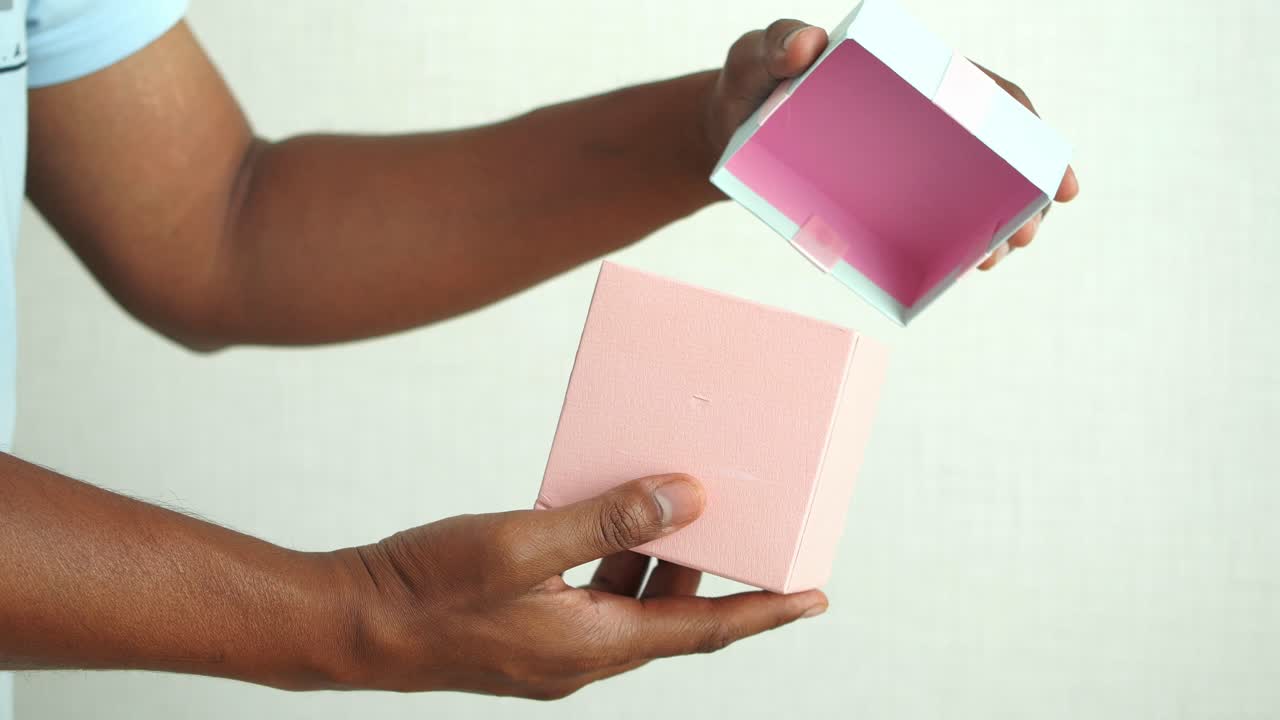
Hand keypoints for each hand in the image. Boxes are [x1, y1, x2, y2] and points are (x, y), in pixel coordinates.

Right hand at [323, 474, 826, 698]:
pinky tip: (602, 521)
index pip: (703, 631)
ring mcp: (551, 650)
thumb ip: (607, 522)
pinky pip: (590, 599)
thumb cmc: (427, 589)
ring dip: (659, 565)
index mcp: (592, 645)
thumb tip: (686, 501)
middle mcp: (580, 658)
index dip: (764, 612)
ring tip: (680, 511)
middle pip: (672, 619)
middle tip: (753, 535)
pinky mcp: (524, 634)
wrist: (350, 627)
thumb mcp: (522, 544)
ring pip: (630, 606)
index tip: (815, 597)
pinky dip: (610, 564)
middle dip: (715, 580)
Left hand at [701, 21, 1079, 270]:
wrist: (720, 131)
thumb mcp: (754, 56)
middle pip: (992, 152)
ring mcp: (902, 162)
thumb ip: (772, 44)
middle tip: (1026, 233)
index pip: (985, 95)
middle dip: (1026, 193)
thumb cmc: (749, 83)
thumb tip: (806, 45)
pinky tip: (955, 269)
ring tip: (992, 259)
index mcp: (909, 77)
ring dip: (994, 225)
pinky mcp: (878, 197)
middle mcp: (918, 120)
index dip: (1029, 130)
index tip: (1057, 175)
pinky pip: (925, 221)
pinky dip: (947, 245)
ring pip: (967, 192)